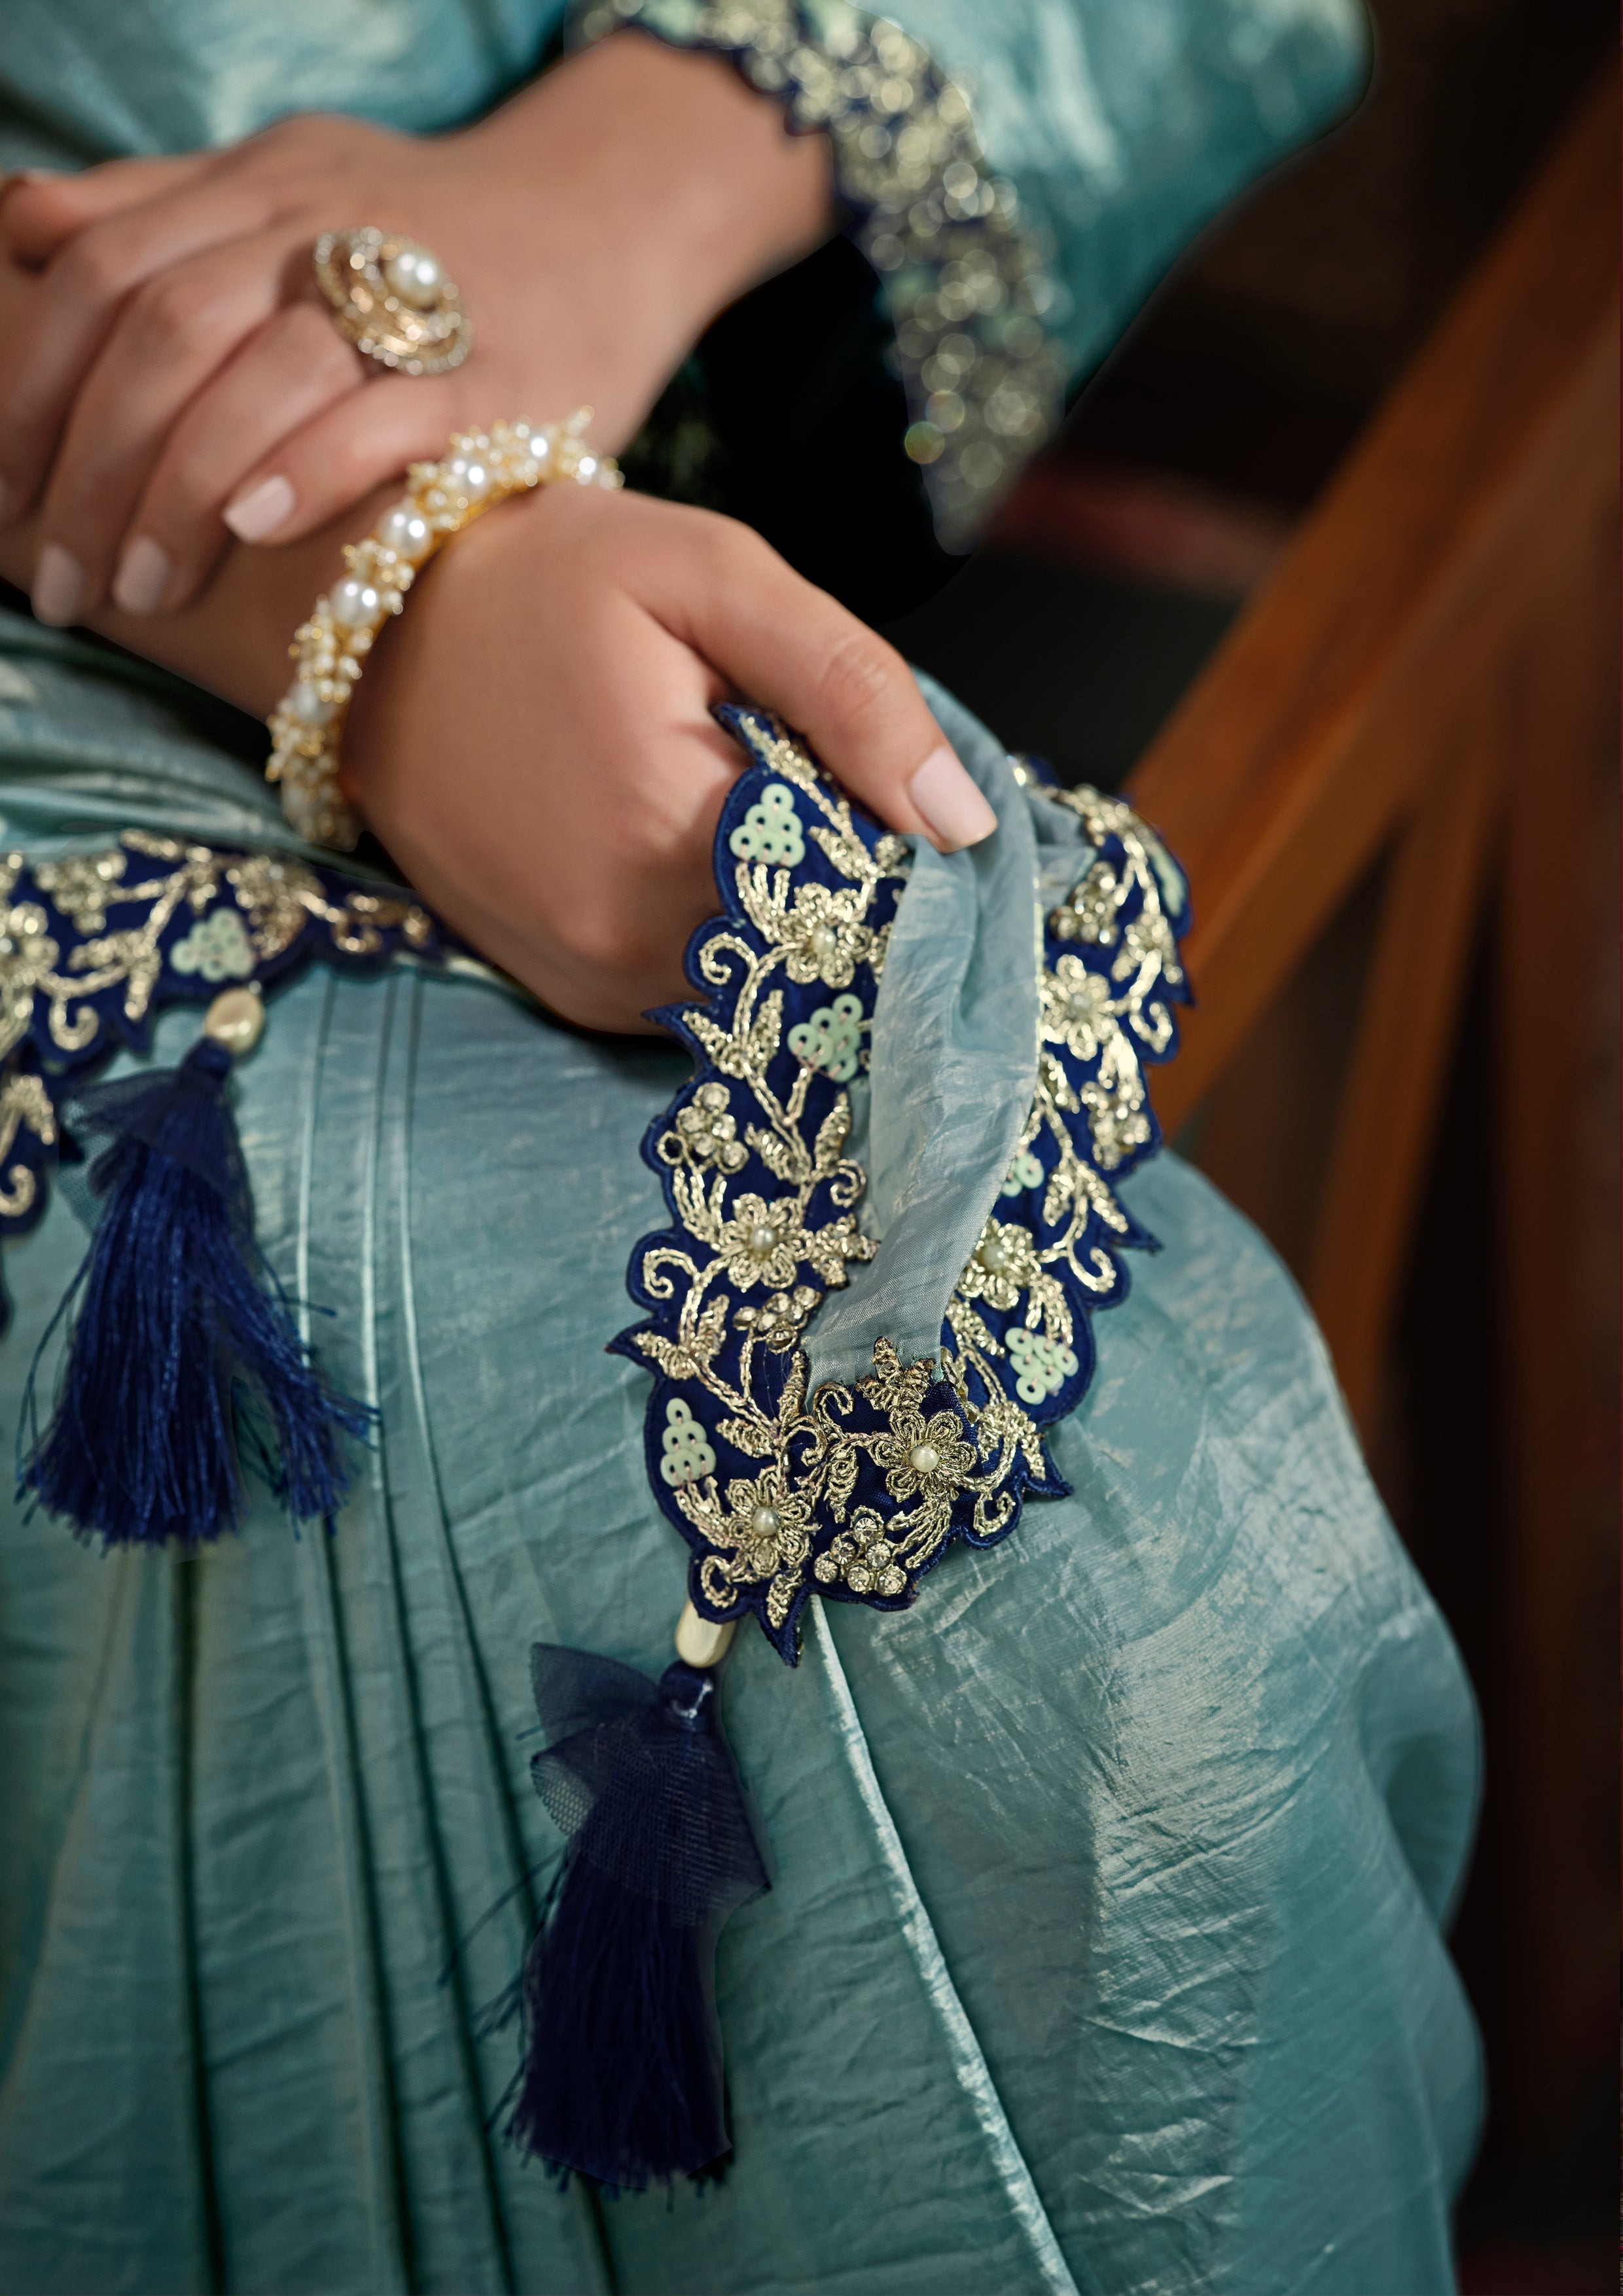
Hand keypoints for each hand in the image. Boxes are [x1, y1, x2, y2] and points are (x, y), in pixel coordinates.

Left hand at [0, 32, 829, 625]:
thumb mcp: (291, 176)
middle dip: (91, 466)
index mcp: (256, 187)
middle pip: (162, 329)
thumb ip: (162, 206)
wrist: (614, 218)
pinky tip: (256, 526)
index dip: (31, 388)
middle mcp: (322, 228)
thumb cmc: (436, 225)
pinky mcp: (495, 377)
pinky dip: (308, 466)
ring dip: (180, 488)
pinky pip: (386, 414)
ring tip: (147, 589)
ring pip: (259, 371)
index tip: (7, 494)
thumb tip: (27, 222)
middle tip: (70, 580)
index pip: (101, 272)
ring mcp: (413, 299)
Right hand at [345, 485, 996, 1032]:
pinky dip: (723, 941)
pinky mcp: (567, 992)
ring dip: (786, 920)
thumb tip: (962, 820)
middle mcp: (626, 942)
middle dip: (853, 892)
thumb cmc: (546, 579)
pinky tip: (699, 854)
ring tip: (757, 811)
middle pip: (816, 957)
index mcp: (675, 835)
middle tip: (835, 794)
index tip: (915, 807)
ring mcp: (590, 982)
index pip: (865, 902)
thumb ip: (850, 688)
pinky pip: (691, 996)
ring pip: (759, 988)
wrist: (373, 626)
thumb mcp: (714, 576)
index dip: (910, 859)